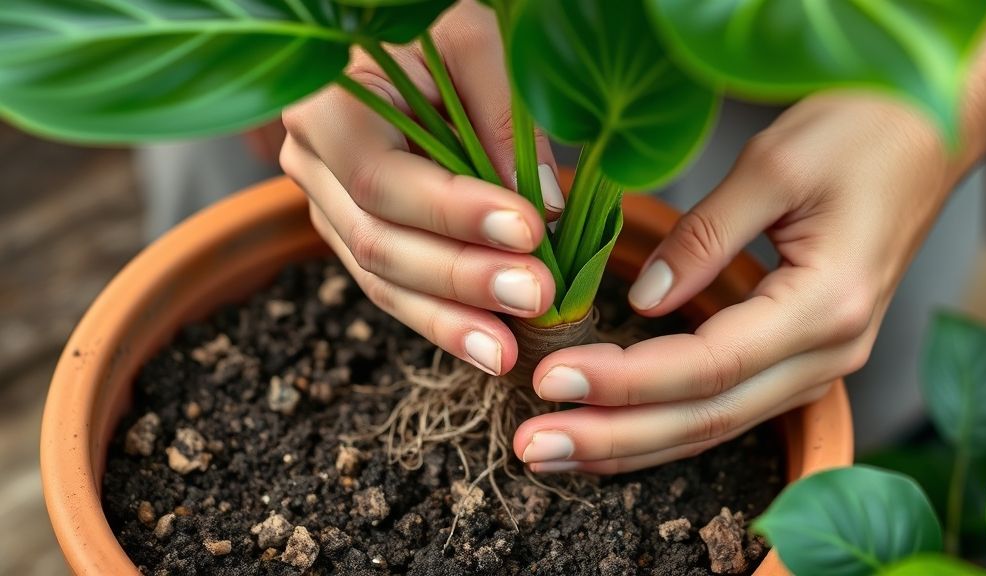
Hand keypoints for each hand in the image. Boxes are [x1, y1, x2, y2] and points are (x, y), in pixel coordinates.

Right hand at [280, 2, 564, 375]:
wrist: (395, 48)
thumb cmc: (432, 31)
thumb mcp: (468, 38)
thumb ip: (501, 110)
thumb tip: (540, 203)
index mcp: (325, 108)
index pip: (382, 179)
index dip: (453, 212)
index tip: (529, 229)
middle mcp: (312, 164)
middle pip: (379, 241)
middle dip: (461, 277)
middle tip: (536, 295)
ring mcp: (328, 207)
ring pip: (382, 281)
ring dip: (450, 320)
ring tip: (509, 351)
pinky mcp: (355, 234)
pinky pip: (392, 290)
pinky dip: (442, 319)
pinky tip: (488, 343)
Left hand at [514, 93, 956, 473]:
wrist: (924, 136)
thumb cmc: (860, 133)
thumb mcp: (775, 166)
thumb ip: (706, 239)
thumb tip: (643, 300)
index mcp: (827, 307)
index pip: (707, 366)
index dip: (625, 381)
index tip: (550, 381)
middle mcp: (829, 354)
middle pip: (706, 416)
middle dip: (613, 435)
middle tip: (532, 445)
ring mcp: (819, 364)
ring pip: (713, 425)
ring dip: (630, 443)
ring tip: (553, 452)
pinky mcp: (800, 358)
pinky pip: (724, 407)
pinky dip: (663, 425)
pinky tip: (612, 435)